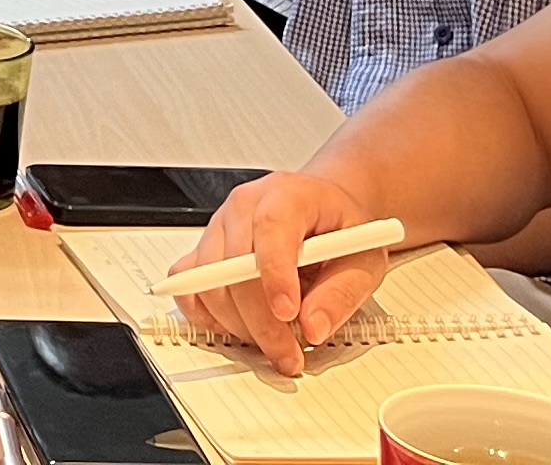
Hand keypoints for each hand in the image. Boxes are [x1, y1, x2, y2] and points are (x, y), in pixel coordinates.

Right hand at [170, 171, 398, 375]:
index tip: (288, 313)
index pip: (271, 227)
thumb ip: (341, 293)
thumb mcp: (365, 259)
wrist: (326, 209)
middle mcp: (245, 206)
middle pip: (233, 263)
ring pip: (207, 280)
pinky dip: (206, 313)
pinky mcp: (203, 248)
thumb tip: (313, 327)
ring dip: (237, 324)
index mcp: (288, 196)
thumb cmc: (342, 227)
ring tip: (273, 341)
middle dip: (260, 321)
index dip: (275, 273)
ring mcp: (219, 226)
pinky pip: (186, 284)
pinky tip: (238, 327)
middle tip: (288, 354)